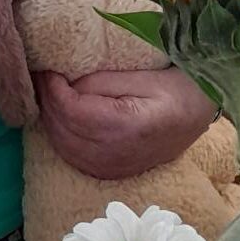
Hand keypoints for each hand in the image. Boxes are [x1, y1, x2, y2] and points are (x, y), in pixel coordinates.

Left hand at [35, 64, 215, 181]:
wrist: (197, 115)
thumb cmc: (172, 89)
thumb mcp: (139, 76)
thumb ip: (99, 82)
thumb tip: (64, 84)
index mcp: (123, 126)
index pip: (68, 109)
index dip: (51, 87)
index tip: (47, 68)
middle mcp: (113, 153)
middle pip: (60, 128)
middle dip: (46, 100)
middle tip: (42, 76)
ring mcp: (111, 168)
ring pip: (61, 145)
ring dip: (50, 118)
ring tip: (49, 92)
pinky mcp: (110, 172)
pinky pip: (72, 157)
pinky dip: (60, 136)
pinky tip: (60, 117)